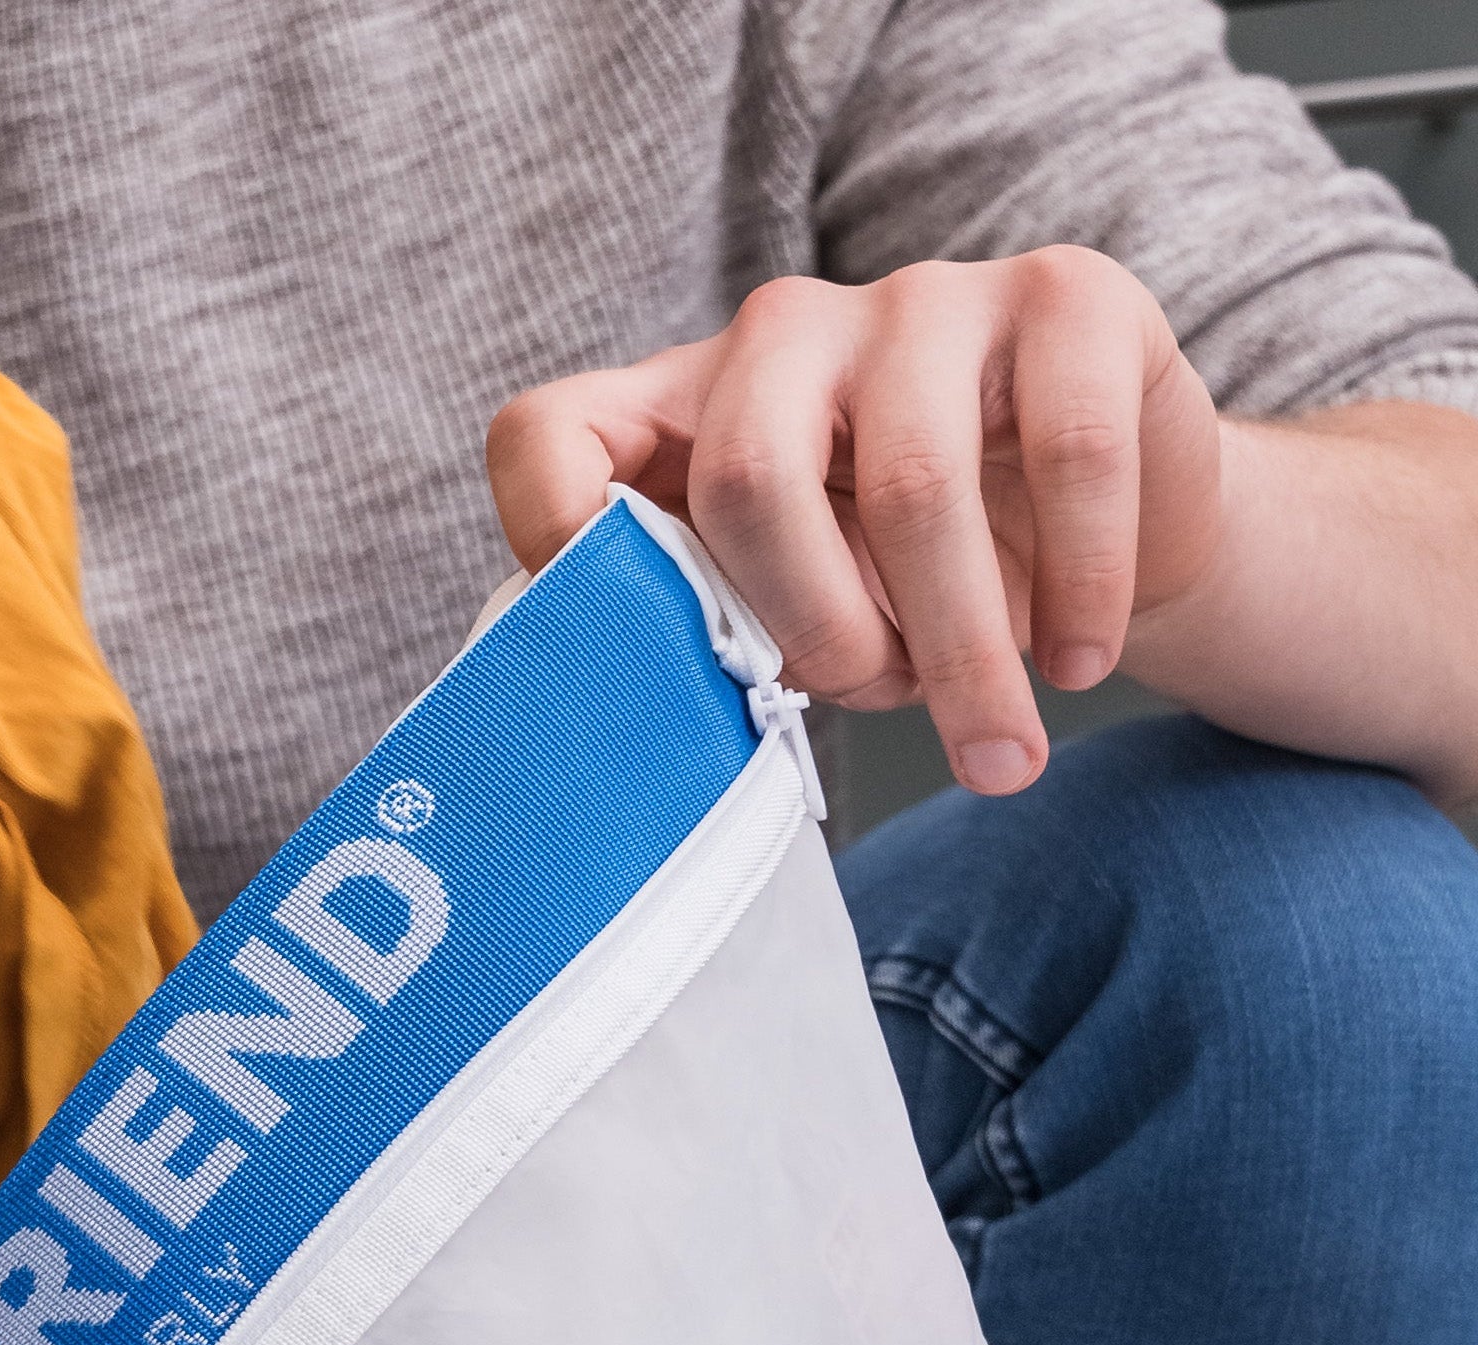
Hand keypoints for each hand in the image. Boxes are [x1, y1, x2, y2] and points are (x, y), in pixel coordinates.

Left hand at [487, 252, 1223, 794]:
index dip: (552, 531)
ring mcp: (923, 299)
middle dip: (816, 632)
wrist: (1106, 540)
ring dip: (959, 648)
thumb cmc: (910, 596)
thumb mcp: (790, 622)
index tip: (610, 642)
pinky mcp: (1067, 292)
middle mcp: (785, 334)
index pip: (550, 435)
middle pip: (749, 479)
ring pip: (914, 486)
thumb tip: (651, 730)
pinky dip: (1076, 588)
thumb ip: (713, 634)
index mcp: (682, 415)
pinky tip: (1077, 661)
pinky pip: (1065, 454)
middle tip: (877, 700)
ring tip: (995, 741)